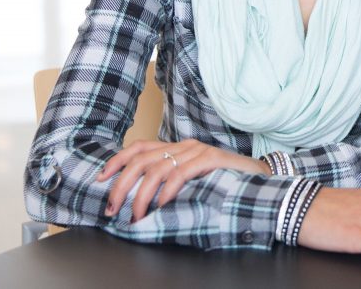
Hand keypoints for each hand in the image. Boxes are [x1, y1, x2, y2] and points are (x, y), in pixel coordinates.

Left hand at [97, 139, 270, 222]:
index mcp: (177, 147)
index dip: (117, 160)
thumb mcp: (193, 178)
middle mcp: (185, 145)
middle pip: (142, 160)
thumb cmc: (225, 180)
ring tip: (138, 214)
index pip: (139, 147)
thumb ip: (172, 180)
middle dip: (121, 185)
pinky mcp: (211, 159)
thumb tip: (141, 197)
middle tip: (114, 208)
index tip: (101, 177)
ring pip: (157, 169)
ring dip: (142, 196)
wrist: (260, 176)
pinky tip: (161, 205)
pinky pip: (181, 173)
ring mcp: (198, 151)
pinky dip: (167, 191)